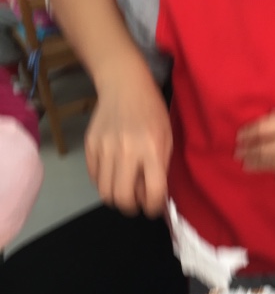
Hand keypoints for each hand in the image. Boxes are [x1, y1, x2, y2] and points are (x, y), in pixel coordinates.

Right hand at [85, 64, 171, 214]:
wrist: (124, 86)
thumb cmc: (152, 112)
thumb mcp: (166, 138)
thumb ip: (160, 169)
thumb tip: (153, 198)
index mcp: (152, 150)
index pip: (153, 192)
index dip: (154, 207)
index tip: (153, 207)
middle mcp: (127, 151)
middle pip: (122, 198)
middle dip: (131, 208)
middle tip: (137, 202)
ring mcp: (105, 148)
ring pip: (105, 193)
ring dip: (116, 197)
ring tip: (125, 188)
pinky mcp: (90, 145)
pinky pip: (94, 177)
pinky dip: (104, 182)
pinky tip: (114, 172)